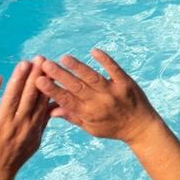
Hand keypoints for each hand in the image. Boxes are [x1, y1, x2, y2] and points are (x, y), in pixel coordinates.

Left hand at [0, 59, 51, 179]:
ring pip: (11, 98)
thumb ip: (42, 123)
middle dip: (35, 76)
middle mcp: (18, 124)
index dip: (45, 83)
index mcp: (32, 127)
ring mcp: (0, 126)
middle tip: (40, 58)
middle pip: (29, 96)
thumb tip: (54, 106)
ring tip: (23, 63)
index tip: (50, 67)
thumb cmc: (13, 159)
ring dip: (18, 80)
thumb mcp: (34, 143)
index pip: (41, 100)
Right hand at [37, 49, 159, 144]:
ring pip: (92, 77)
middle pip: (76, 87)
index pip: (66, 100)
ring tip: (64, 58)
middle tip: (45, 64)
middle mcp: (100, 102)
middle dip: (60, 75)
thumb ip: (72, 116)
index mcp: (88, 114)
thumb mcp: (91, 127)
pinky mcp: (126, 83)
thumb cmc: (113, 128)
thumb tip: (50, 110)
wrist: (141, 127)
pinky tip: (94, 51)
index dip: (52, 90)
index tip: (38, 80)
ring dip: (78, 67)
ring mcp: (114, 92)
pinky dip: (105, 60)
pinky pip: (114, 70)